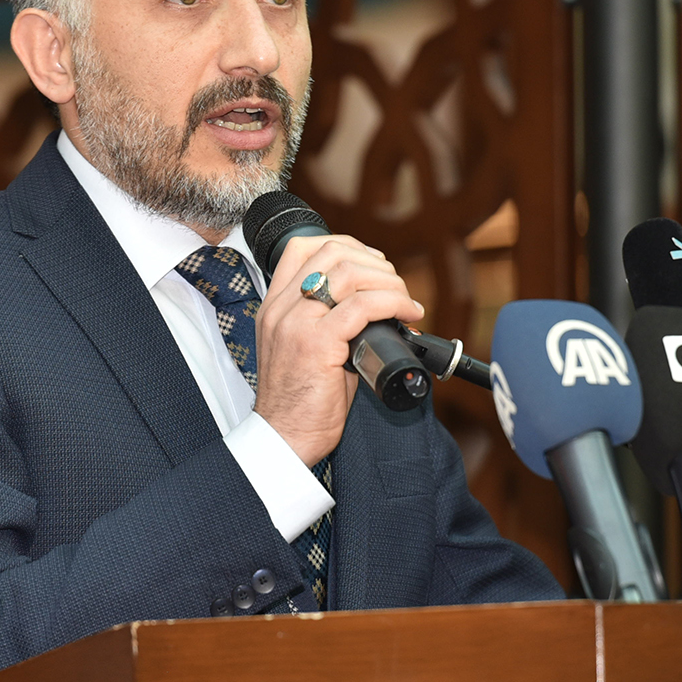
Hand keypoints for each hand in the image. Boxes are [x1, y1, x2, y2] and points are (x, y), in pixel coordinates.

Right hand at [252, 233, 423, 465]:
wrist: (284, 437)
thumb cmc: (300, 401)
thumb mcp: (305, 349)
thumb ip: (328, 322)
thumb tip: (376, 308)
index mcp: (274, 305)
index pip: (303, 247)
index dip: (345, 245)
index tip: (372, 263)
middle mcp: (281, 308)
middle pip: (332, 252)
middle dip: (374, 262)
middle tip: (396, 286)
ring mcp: (297, 323)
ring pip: (349, 273)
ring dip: (388, 281)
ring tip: (405, 300)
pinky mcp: (317, 343)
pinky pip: (363, 306)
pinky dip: (393, 303)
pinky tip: (408, 314)